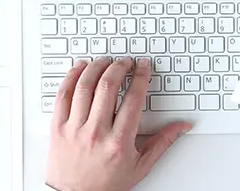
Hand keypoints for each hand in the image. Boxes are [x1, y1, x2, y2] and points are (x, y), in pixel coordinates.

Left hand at [46, 57, 191, 190]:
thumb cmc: (106, 184)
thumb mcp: (140, 166)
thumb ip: (163, 142)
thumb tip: (182, 126)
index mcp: (119, 141)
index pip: (133, 98)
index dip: (140, 77)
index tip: (142, 67)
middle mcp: (96, 133)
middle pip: (108, 86)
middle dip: (119, 67)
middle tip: (125, 62)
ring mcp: (74, 129)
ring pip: (85, 86)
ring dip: (96, 67)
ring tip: (105, 61)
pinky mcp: (57, 127)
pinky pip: (63, 95)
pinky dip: (71, 77)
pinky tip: (80, 68)